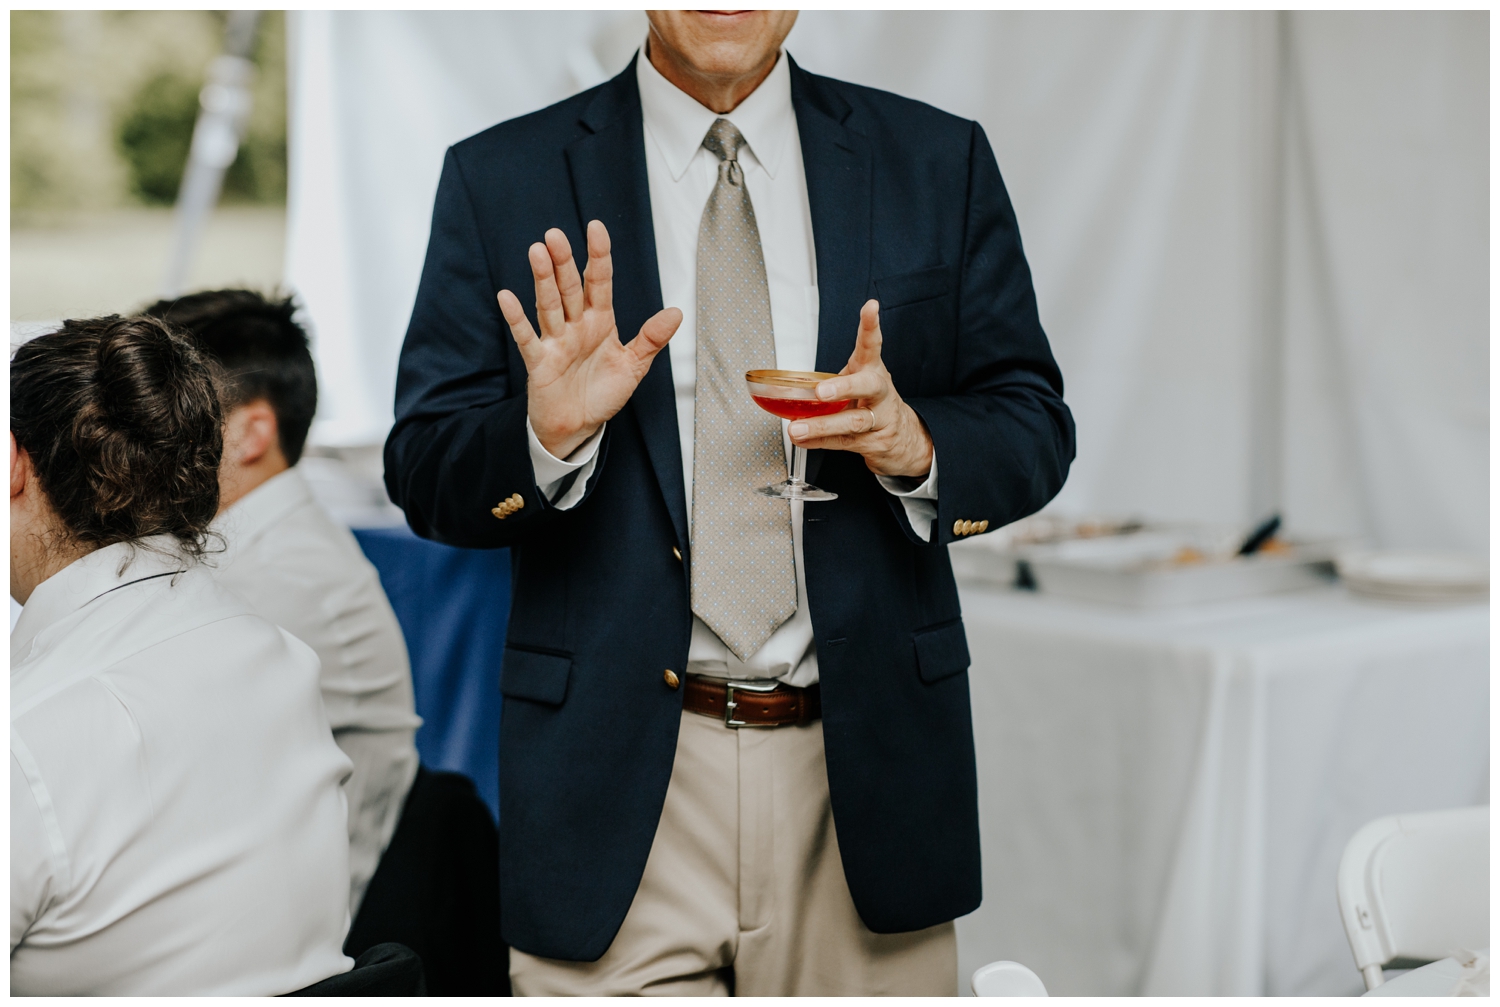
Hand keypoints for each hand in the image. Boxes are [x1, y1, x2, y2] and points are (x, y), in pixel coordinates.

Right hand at [498, 220, 681, 458]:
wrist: (579, 428)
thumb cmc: (602, 394)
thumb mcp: (633, 367)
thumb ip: (651, 339)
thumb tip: (677, 312)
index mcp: (601, 322)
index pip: (599, 282)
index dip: (598, 256)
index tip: (596, 228)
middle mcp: (577, 326)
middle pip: (569, 287)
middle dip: (564, 262)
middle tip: (555, 235)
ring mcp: (556, 341)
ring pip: (549, 304)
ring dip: (543, 279)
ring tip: (537, 252)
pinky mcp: (540, 361)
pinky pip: (527, 337)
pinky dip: (516, 318)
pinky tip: (507, 297)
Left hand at [787, 300, 933, 478]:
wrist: (905, 438)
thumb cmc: (873, 404)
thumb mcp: (858, 384)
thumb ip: (832, 381)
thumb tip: (790, 388)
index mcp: (873, 371)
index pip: (873, 345)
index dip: (871, 326)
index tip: (870, 307)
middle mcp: (880, 393)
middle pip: (868, 387)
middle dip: (844, 388)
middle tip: (821, 391)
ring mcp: (881, 419)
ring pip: (853, 422)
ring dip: (822, 425)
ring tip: (799, 428)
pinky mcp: (875, 443)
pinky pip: (843, 442)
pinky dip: (819, 442)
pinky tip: (804, 440)